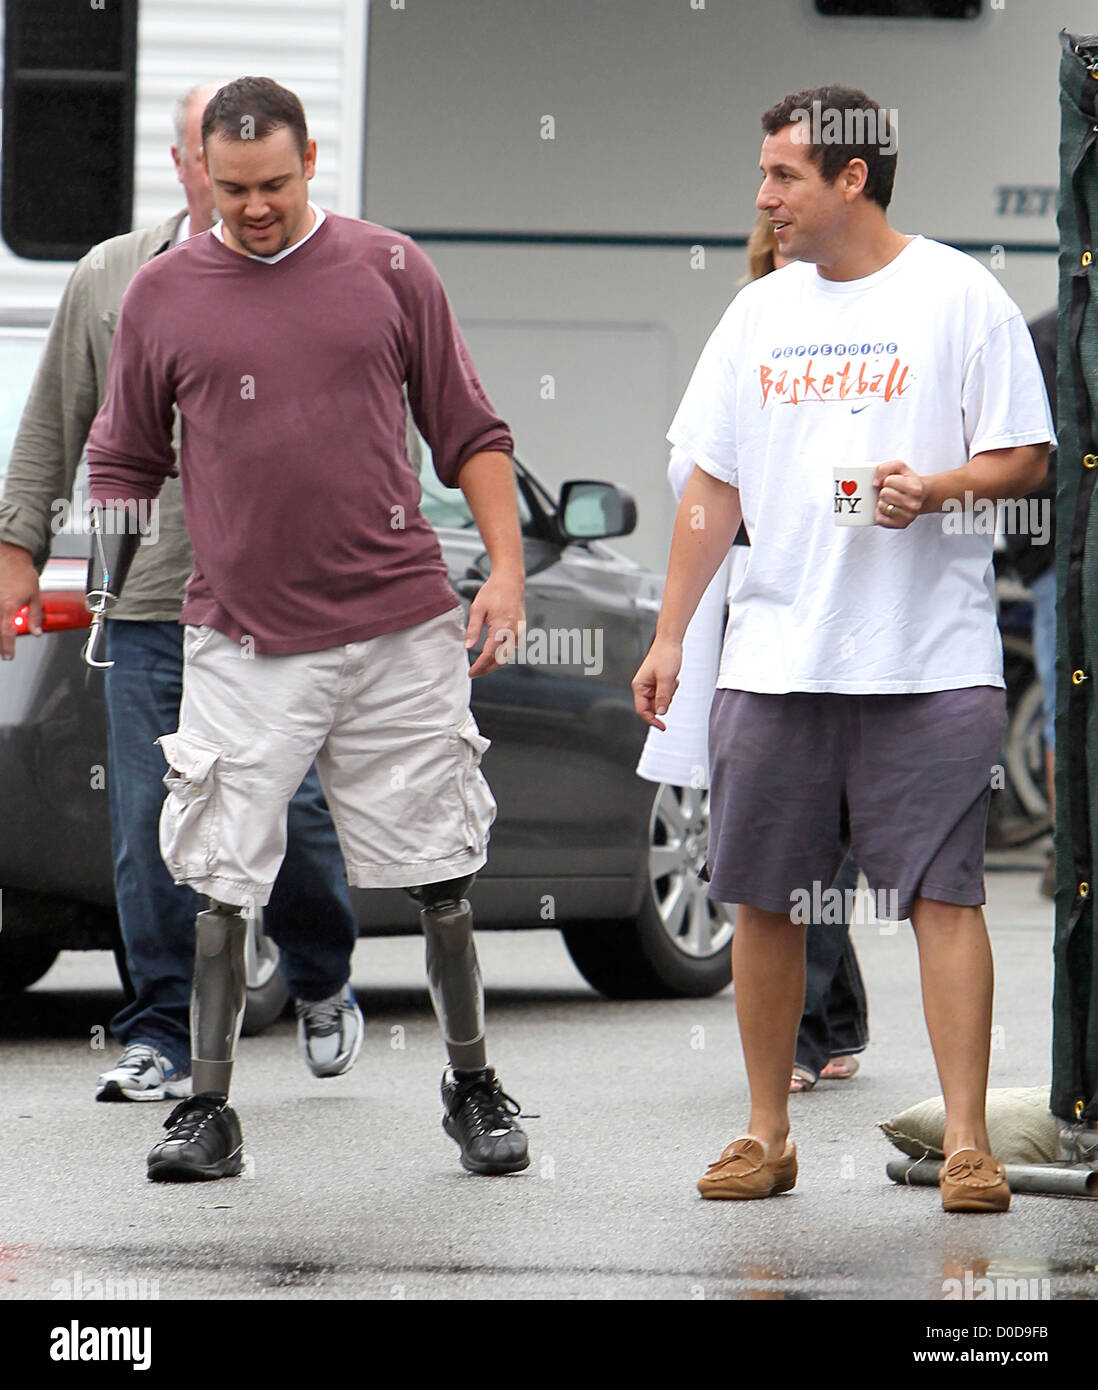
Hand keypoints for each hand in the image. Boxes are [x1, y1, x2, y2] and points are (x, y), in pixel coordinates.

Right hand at [0, 543, 40, 660]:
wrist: (10, 556)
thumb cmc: (22, 573)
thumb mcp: (35, 596)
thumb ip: (35, 617)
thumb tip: (36, 632)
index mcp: (8, 607)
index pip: (6, 633)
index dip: (7, 647)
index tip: (9, 655)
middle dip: (0, 644)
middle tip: (4, 651)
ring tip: (2, 641)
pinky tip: (1, 624)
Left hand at [464, 569, 524, 677]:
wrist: (510, 580)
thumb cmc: (493, 592)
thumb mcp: (477, 609)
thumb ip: (473, 630)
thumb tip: (468, 647)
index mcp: (502, 628)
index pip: (489, 654)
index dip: (479, 666)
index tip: (471, 672)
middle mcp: (514, 632)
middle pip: (500, 659)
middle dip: (487, 668)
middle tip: (475, 673)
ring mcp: (520, 631)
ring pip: (508, 656)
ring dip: (496, 663)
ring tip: (482, 666)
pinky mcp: (522, 629)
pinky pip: (514, 648)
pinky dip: (504, 655)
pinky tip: (495, 656)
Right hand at [631, 636, 682, 730]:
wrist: (670, 641)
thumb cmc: (666, 656)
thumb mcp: (667, 678)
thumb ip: (663, 696)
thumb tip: (661, 713)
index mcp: (639, 686)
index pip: (643, 710)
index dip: (652, 720)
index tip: (663, 727)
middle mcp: (643, 687)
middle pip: (653, 706)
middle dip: (664, 701)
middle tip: (671, 688)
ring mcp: (650, 684)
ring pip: (661, 700)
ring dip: (669, 694)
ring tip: (672, 679)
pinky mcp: (657, 682)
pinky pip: (665, 693)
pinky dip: (671, 688)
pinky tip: (673, 677)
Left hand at [874, 460, 925, 528]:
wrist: (920, 495)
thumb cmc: (907, 480)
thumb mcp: (899, 467)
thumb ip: (884, 468)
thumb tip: (875, 484)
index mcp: (915, 489)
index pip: (888, 481)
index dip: (888, 480)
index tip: (895, 482)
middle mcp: (914, 504)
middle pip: (884, 494)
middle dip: (885, 491)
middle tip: (893, 492)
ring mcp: (908, 517)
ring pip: (881, 506)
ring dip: (883, 502)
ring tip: (892, 500)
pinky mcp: (900, 525)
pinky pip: (880, 518)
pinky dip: (881, 513)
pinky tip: (890, 508)